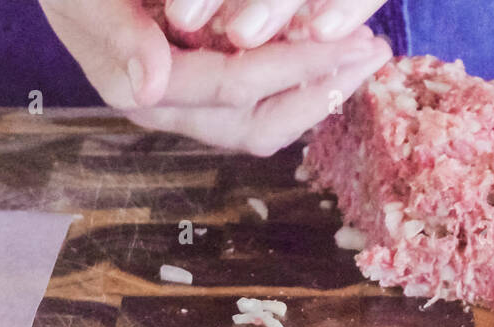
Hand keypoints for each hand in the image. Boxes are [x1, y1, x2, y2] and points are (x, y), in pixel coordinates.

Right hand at [42, 0, 390, 155]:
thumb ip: (119, 35)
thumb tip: (150, 87)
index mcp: (143, 92)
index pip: (234, 89)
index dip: (296, 67)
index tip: (349, 40)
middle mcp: (172, 111)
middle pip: (262, 124)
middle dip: (322, 90)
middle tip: (374, 51)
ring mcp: (190, 106)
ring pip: (268, 120)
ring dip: (320, 91)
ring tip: (366, 54)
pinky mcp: (205, 89)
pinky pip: (262, 101)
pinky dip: (300, 80)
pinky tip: (333, 50)